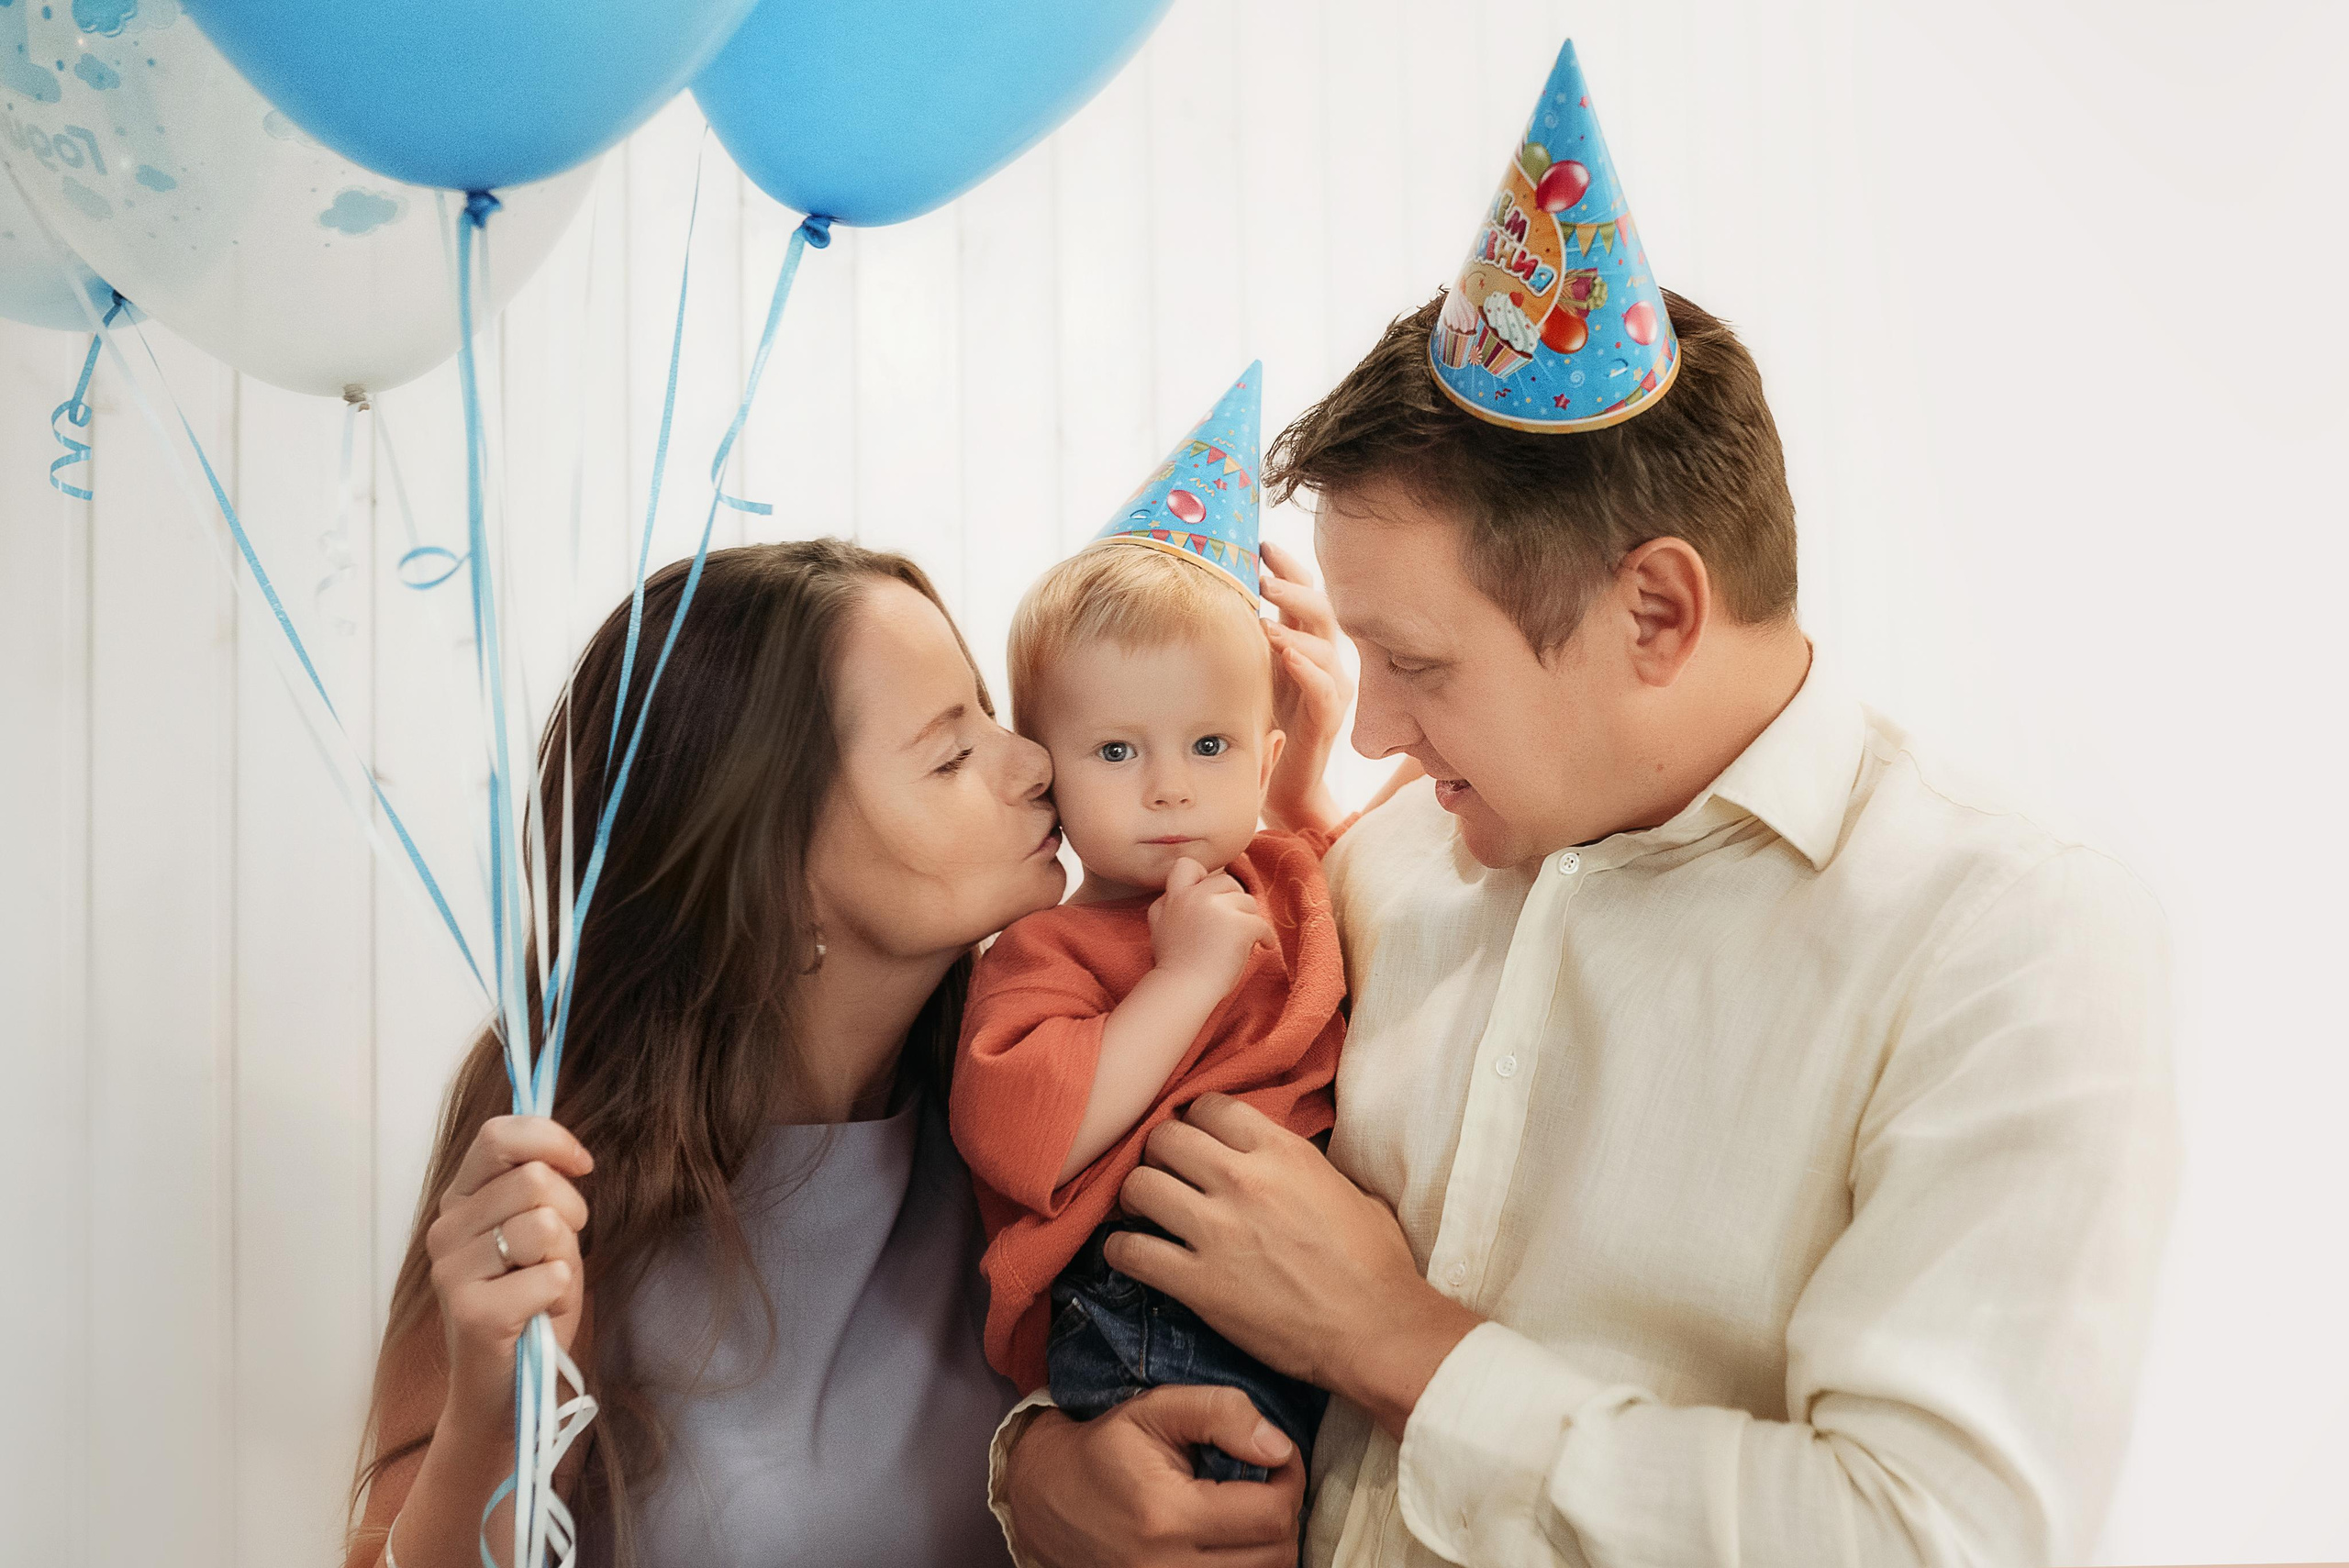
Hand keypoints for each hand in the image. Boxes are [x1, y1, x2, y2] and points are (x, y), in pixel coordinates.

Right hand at [425, 1115, 592, 1430]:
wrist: (507, 1392)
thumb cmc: (531, 1304)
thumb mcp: (541, 1233)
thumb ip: (542, 1188)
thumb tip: (569, 1153)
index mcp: (460, 1201)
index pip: (498, 1136)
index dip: (551, 1140)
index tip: (582, 1165)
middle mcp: (445, 1230)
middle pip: (534, 1179)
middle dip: (572, 1214)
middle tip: (557, 1256)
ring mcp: (452, 1272)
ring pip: (545, 1225)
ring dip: (566, 1260)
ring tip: (546, 1289)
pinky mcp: (471, 1313)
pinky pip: (549, 1275)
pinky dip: (562, 1295)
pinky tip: (540, 1316)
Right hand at [1001, 1387, 1305, 1567]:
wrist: (1047, 1494)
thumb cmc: (1107, 1447)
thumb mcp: (1157, 1409)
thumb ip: (1222, 1412)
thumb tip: (1279, 1446)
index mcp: (1168, 1516)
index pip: (1272, 1515)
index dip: (1291, 1480)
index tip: (1279, 1458)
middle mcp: (1167, 1567)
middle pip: (1275, 1556)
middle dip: (1283, 1514)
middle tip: (1266, 1483)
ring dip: (1269, 1545)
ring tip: (1249, 1511)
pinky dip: (1244, 1564)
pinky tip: (1231, 1539)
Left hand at [1112, 1095, 1483, 1438]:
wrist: (1377, 1331)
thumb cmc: (1376, 1265)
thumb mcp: (1350, 1190)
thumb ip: (1306, 1167)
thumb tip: (1285, 1164)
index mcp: (1282, 1152)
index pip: (1210, 1107)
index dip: (1196, 1123)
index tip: (1195, 1143)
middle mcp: (1244, 1181)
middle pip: (1165, 1138)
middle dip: (1158, 1155)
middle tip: (1165, 1177)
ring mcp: (1218, 1231)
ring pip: (1139, 1186)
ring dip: (1134, 1197)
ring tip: (1142, 1213)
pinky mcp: (1199, 1283)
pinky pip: (1132, 1252)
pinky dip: (1120, 1250)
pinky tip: (1128, 1254)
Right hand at [1148, 856, 1274, 996]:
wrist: (1183, 989)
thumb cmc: (1174, 965)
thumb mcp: (1159, 927)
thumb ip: (1168, 906)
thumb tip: (1181, 892)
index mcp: (1174, 897)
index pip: (1187, 865)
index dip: (1203, 876)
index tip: (1211, 896)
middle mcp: (1194, 896)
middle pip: (1226, 881)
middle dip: (1232, 901)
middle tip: (1231, 924)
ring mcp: (1218, 908)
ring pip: (1247, 901)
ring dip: (1248, 919)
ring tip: (1241, 940)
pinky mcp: (1240, 924)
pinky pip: (1262, 924)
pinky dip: (1266, 937)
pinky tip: (1263, 946)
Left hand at [1259, 540, 1352, 832]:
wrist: (1282, 783)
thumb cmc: (1261, 722)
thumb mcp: (1248, 668)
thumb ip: (1239, 633)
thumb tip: (1204, 590)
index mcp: (1303, 642)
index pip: (1303, 592)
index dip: (1287, 565)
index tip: (1260, 542)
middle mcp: (1323, 660)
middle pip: (1321, 609)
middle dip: (1293, 586)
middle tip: (1264, 572)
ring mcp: (1330, 689)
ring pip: (1326, 646)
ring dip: (1297, 626)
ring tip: (1267, 615)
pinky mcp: (1327, 721)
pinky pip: (1325, 690)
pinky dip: (1309, 670)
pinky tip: (1289, 657)